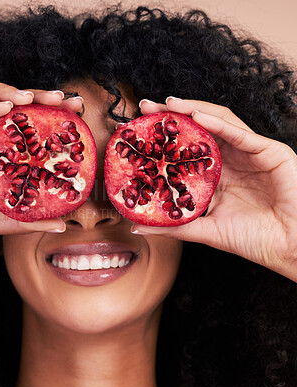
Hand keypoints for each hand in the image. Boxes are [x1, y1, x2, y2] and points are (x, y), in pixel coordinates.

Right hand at [0, 80, 82, 257]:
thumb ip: (25, 219)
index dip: (50, 117)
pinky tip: (5, 106)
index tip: (76, 115)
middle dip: (39, 98)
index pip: (25, 126)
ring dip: (12, 92)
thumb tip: (61, 224)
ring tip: (34, 99)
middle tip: (65, 100)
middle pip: (11, 105)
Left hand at [132, 97, 296, 281]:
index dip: (163, 140)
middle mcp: (231, 160)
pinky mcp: (269, 151)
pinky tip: (196, 116)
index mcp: (217, 175)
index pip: (186, 150)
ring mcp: (250, 153)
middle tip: (145, 108)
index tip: (138, 133)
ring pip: (219, 122)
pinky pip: (241, 133)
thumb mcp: (206, 230)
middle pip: (199, 130)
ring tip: (167, 105)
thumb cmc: (254, 240)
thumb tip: (137, 227)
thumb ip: (174, 226)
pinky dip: (218, 123)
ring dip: (193, 110)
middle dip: (172, 117)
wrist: (292, 248)